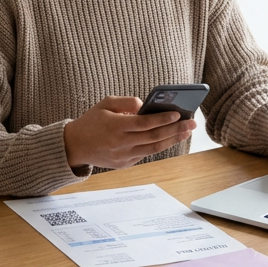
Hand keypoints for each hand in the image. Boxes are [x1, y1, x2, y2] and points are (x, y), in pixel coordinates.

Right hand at [63, 96, 195, 169]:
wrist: (75, 145)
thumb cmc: (92, 120)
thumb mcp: (105, 103)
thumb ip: (126, 103)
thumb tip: (146, 105)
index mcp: (115, 127)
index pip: (144, 124)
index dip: (162, 119)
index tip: (177, 113)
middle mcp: (121, 144)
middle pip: (154, 137)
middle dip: (175, 129)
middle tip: (191, 123)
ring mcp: (123, 156)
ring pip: (154, 149)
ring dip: (172, 139)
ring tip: (187, 131)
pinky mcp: (125, 164)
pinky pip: (145, 154)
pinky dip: (159, 145)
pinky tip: (170, 137)